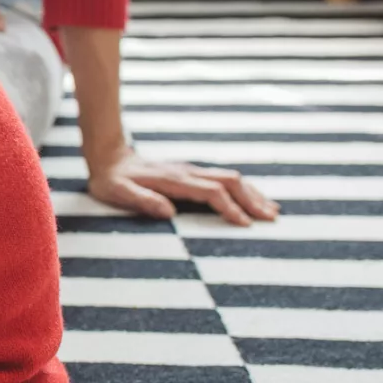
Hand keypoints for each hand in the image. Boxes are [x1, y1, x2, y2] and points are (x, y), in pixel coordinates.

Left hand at [89, 145, 279, 225]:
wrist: (109, 159)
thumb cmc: (112, 181)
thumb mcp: (118, 192)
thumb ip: (141, 201)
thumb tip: (168, 212)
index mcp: (173, 180)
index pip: (211, 192)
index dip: (229, 207)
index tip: (244, 224)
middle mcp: (187, 172)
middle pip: (229, 182)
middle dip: (252, 200)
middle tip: (271, 219)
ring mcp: (192, 171)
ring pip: (231, 178)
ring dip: (253, 194)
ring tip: (273, 211)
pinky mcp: (192, 173)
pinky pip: (224, 179)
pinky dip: (244, 189)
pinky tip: (254, 200)